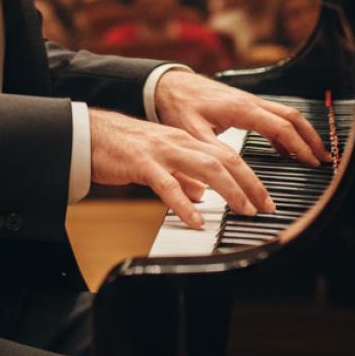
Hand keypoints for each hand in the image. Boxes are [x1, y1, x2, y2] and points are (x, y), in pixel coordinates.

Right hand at [88, 108, 274, 230]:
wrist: (89, 135)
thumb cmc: (122, 148)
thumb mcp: (160, 159)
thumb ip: (182, 175)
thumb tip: (202, 194)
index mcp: (184, 140)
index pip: (226, 155)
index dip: (249, 176)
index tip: (264, 198)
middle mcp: (178, 141)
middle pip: (223, 159)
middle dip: (249, 183)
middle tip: (265, 207)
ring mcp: (161, 151)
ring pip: (205, 167)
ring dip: (229, 190)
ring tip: (243, 211)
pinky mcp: (142, 163)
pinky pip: (168, 185)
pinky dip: (185, 204)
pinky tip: (197, 221)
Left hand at [154, 69, 328, 166]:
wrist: (167, 85)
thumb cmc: (178, 105)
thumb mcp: (193, 132)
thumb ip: (215, 151)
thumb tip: (234, 171)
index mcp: (241, 108)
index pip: (280, 127)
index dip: (298, 146)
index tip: (310, 165)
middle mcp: (249, 102)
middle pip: (291, 117)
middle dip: (310, 139)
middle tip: (324, 161)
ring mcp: (248, 101)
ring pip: (285, 114)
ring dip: (302, 134)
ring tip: (313, 157)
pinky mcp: (243, 105)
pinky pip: (273, 116)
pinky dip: (286, 133)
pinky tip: (286, 150)